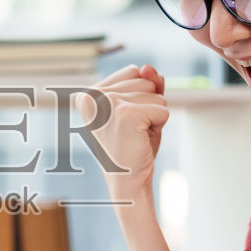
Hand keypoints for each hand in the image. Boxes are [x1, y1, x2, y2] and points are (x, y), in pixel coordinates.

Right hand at [75, 65, 168, 197]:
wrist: (126, 181)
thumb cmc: (132, 146)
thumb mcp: (140, 107)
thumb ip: (147, 83)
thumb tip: (148, 68)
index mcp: (88, 93)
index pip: (134, 72)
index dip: (140, 97)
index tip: (125, 121)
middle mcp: (93, 95)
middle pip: (145, 79)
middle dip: (148, 105)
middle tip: (132, 131)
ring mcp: (108, 103)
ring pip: (156, 93)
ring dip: (153, 116)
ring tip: (136, 135)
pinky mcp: (126, 114)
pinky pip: (163, 108)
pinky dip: (160, 125)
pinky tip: (141, 139)